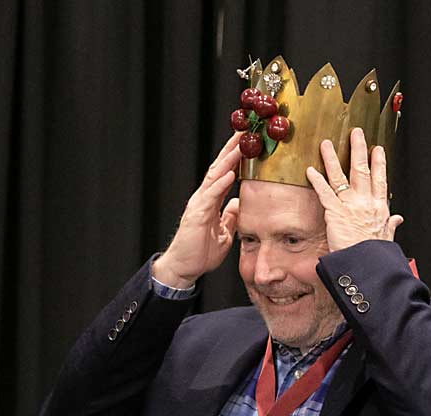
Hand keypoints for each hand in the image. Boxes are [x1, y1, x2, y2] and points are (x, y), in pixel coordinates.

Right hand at [152, 132, 242, 287]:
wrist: (182, 269)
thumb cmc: (199, 253)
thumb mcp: (223, 233)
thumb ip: (229, 217)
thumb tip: (238, 204)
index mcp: (210, 201)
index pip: (224, 172)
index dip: (235, 156)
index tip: (248, 139)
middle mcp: (203, 198)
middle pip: (219, 167)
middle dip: (232, 148)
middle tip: (246, 130)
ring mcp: (198, 205)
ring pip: (214, 176)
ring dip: (228, 160)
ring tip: (241, 144)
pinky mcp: (196, 215)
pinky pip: (209, 197)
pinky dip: (220, 184)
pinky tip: (230, 173)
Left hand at [305, 127, 403, 251]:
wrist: (365, 264)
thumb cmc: (375, 255)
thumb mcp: (387, 238)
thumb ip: (391, 225)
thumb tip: (398, 219)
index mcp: (379, 208)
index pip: (379, 179)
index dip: (378, 163)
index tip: (377, 149)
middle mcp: (365, 202)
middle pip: (362, 170)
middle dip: (359, 149)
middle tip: (356, 133)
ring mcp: (350, 205)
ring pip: (341, 176)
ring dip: (333, 158)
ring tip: (327, 143)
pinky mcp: (335, 212)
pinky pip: (324, 193)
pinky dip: (317, 180)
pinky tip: (310, 170)